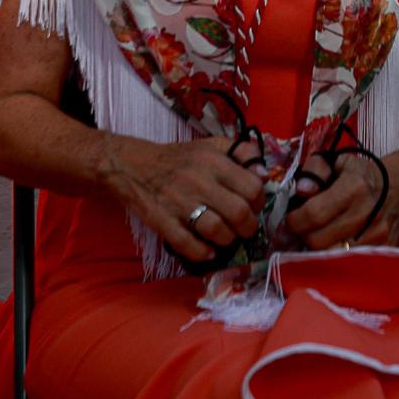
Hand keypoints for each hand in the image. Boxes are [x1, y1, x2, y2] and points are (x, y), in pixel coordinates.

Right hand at [103, 134, 266, 262]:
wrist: (133, 166)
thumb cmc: (178, 158)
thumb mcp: (210, 145)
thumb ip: (241, 152)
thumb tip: (265, 174)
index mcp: (213, 161)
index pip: (252, 187)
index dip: (259, 202)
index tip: (254, 207)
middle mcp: (198, 181)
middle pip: (239, 212)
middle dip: (248, 227)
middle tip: (244, 229)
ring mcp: (179, 203)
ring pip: (217, 230)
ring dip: (227, 240)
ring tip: (225, 238)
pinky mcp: (162, 221)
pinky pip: (187, 245)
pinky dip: (202, 252)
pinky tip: (207, 251)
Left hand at [284, 148, 398, 248]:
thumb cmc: (363, 173)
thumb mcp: (338, 161)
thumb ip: (315, 170)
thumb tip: (302, 190)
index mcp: (353, 188)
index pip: (313, 215)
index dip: (295, 220)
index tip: (291, 218)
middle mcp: (366, 214)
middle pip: (319, 242)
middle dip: (305, 236)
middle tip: (305, 228)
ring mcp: (377, 235)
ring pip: (333, 256)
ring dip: (321, 247)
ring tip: (321, 234)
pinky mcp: (383, 249)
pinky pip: (350, 262)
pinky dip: (338, 255)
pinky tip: (337, 242)